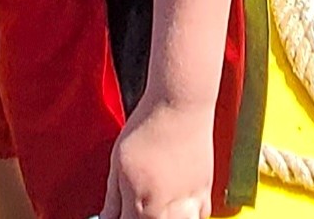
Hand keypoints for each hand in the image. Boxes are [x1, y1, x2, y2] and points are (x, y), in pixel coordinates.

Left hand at [101, 96, 214, 218]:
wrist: (180, 105)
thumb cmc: (150, 127)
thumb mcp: (118, 164)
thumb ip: (113, 198)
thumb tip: (107, 215)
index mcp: (142, 208)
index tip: (116, 212)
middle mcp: (168, 212)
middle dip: (140, 218)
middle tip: (134, 204)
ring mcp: (190, 202)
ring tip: (157, 207)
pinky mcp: (206, 189)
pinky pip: (201, 215)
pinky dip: (189, 215)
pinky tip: (180, 207)